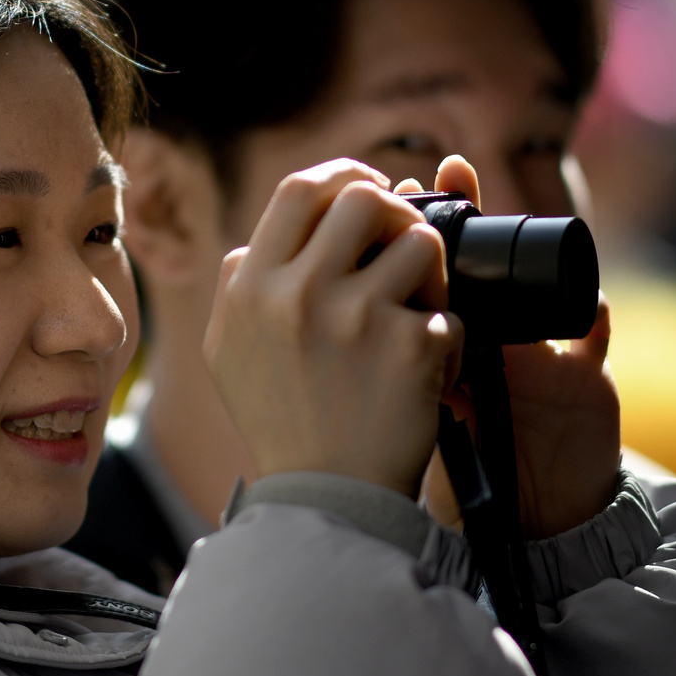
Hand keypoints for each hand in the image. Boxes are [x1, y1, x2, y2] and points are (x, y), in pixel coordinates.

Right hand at [203, 159, 463, 497]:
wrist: (324, 499)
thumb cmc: (278, 422)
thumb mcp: (226, 349)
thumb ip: (236, 286)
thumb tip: (254, 241)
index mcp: (250, 286)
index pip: (300, 189)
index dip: (343, 175)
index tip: (369, 187)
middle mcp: (297, 292)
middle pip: (366, 198)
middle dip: (397, 213)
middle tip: (405, 244)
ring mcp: (355, 318)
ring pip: (421, 244)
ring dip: (431, 273)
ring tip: (419, 312)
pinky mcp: (409, 349)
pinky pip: (449, 314)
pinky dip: (447, 340)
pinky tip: (429, 373)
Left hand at [408, 157, 620, 538]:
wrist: (526, 520)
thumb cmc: (458, 461)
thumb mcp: (414, 411)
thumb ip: (378, 364)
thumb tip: (307, 318)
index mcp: (442, 337)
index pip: (422, 270)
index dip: (405, 230)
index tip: (384, 191)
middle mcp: (495, 335)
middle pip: (481, 262)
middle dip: (462, 220)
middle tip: (444, 179)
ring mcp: (543, 351)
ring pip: (538, 285)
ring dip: (526, 252)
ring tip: (509, 217)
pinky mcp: (588, 379)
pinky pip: (594, 338)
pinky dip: (594, 320)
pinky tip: (592, 302)